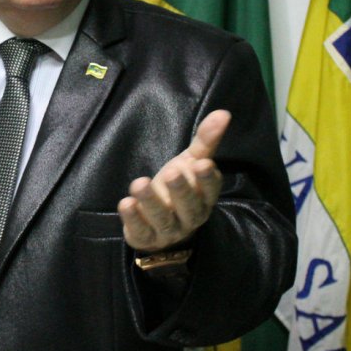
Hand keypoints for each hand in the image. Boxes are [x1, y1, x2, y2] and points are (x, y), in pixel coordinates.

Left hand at [117, 109, 228, 252]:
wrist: (160, 228)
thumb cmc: (178, 189)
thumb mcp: (189, 163)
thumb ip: (205, 142)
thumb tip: (224, 113)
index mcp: (204, 198)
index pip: (210, 190)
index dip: (207, 180)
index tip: (202, 164)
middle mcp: (189, 217)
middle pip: (189, 207)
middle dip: (181, 190)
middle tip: (172, 173)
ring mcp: (168, 230)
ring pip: (162, 219)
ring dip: (151, 202)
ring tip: (139, 183)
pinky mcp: (146, 238)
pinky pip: (140, 231)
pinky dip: (132, 219)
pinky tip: (126, 203)